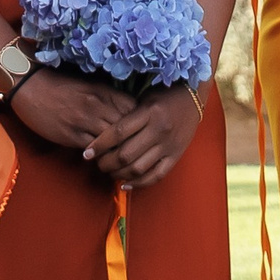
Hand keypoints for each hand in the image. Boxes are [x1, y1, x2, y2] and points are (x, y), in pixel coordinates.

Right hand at [7, 69, 136, 155]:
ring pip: (112, 141)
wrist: (30, 86)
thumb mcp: (88, 86)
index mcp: (103, 91)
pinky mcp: (71, 135)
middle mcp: (97, 105)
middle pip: (127, 127)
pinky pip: (94, 150)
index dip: (140, 120)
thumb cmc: (59, 85)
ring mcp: (84, 121)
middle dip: (134, 139)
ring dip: (118, 151)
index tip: (141, 129)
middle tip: (137, 150)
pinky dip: (101, 156)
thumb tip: (126, 113)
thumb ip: (107, 98)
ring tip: (122, 159)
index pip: (133, 108)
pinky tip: (103, 159)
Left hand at [86, 85, 206, 188]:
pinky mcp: (176, 156)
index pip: (118, 132)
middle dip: (106, 163)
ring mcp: (169, 145)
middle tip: (97, 163)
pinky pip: (156, 176)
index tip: (87, 152)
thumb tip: (100, 133)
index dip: (100, 144)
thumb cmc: (163, 95)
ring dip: (119, 174)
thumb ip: (126, 115)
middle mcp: (159, 130)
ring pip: (138, 168)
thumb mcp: (143, 99)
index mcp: (149, 112)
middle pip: (126, 154)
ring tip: (109, 172)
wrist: (193, 97)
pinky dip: (139, 183)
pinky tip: (126, 184)